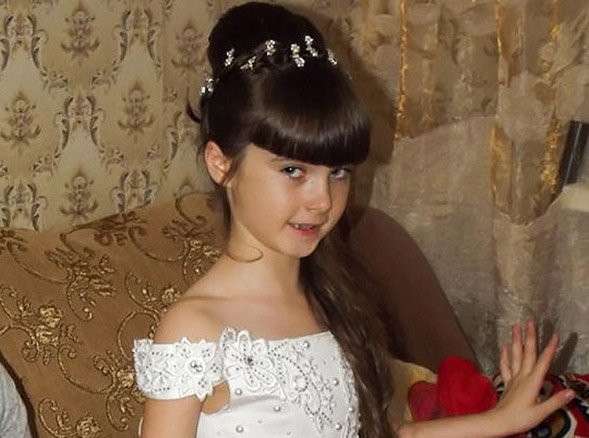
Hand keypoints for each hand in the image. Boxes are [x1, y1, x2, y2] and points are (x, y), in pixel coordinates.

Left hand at [494, 320, 574, 434]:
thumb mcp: (542, 412)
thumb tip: (571, 391)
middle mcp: (522, 376)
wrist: (499, 421)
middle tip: (530, 321)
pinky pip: (505, 365)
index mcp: (532, 382)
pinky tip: (504, 345)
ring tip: (515, 326)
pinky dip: (505, 354)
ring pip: (515, 355)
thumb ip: (556, 401)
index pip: (543, 362)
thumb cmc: (521, 418)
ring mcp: (513, 378)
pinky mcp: (507, 382)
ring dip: (516, 340)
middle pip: (527, 353)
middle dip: (530, 336)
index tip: (554, 335)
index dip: (550, 348)